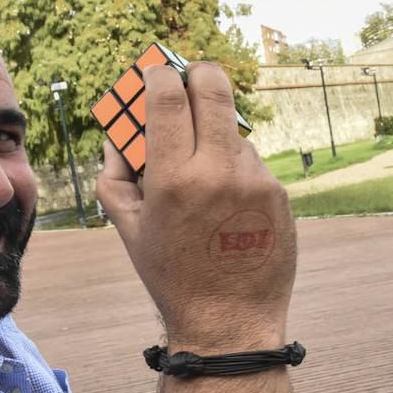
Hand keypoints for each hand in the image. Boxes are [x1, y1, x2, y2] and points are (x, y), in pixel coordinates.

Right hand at [97, 62, 296, 350]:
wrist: (229, 320)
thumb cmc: (172, 276)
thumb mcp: (128, 229)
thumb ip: (114, 175)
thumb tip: (118, 135)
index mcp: (173, 179)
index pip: (168, 97)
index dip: (159, 74)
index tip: (155, 71)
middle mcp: (217, 171)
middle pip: (213, 87)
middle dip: (197, 73)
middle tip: (188, 77)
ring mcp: (254, 180)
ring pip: (233, 129)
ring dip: (215, 133)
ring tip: (203, 172)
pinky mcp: (279, 192)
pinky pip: (252, 161)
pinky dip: (235, 167)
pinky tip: (226, 201)